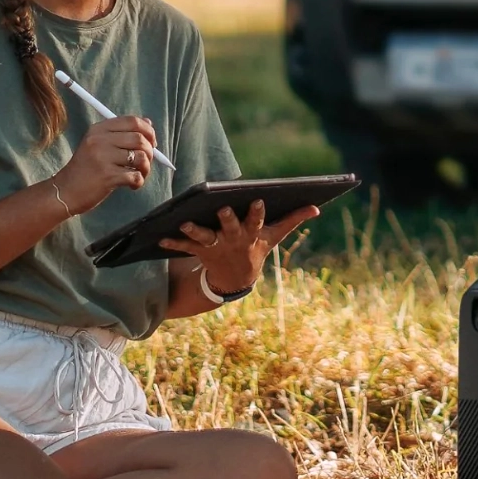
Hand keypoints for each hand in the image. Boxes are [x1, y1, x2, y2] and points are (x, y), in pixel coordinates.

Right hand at [51, 115, 157, 214]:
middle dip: (150, 152)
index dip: (148, 131)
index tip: (152, 143)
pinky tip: (131, 185)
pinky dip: (139, 182)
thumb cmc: (85, 169)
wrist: (65, 191)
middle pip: (139, 139)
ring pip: (140, 157)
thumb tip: (148, 122)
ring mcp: (103, 158)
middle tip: (145, 163)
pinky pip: (136, 176)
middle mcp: (100, 140)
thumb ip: (121, 133)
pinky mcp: (107, 176)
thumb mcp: (97, 144)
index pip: (132, 121)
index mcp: (98, 129)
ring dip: (146, 168)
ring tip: (139, 175)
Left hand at [159, 199, 320, 294]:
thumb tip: (316, 207)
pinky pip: (184, 246)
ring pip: (204, 237)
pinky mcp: (200, 250)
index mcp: (251, 233)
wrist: (235, 278)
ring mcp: (216, 246)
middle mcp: (233, 239)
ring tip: (184, 223)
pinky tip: (160, 236)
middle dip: (227, 218)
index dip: (258, 212)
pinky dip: (173, 242)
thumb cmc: (256, 247)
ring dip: (194, 231)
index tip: (259, 200)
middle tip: (222, 208)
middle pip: (229, 227)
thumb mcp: (275, 235)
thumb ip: (293, 219)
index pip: (257, 221)